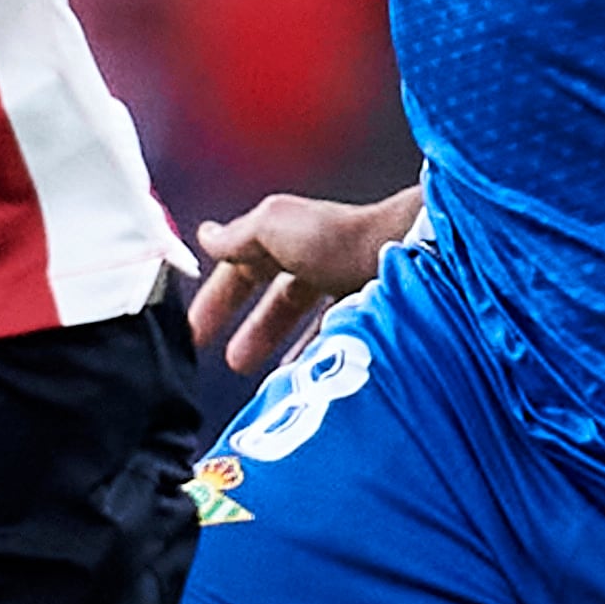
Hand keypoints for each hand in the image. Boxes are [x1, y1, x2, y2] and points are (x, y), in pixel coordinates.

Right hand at [185, 191, 407, 375]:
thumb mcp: (273, 227)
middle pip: (274, 296)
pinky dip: (316, 352)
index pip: (241, 268)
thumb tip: (206, 235)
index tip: (194, 330)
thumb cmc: (337, 239)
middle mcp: (315, 256)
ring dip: (282, 344)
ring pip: (305, 318)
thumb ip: (238, 236)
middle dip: (250, 328)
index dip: (218, 298)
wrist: (409, 252)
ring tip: (264, 376)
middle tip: (229, 362)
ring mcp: (344, 281)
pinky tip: (307, 373)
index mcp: (286, 234)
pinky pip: (334, 333)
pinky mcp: (368, 304)